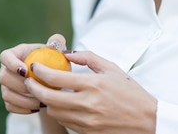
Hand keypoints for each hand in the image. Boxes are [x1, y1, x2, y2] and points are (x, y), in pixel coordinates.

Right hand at [0, 34, 66, 113]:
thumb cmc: (53, 60)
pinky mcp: (9, 99)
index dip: (11, 64)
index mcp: (15, 54)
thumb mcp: (57, 49)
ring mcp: (6, 85)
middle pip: (3, 77)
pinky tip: (37, 108)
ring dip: (23, 99)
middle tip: (37, 88)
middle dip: (19, 84)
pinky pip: (10, 106)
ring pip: (6, 94)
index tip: (25, 71)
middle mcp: (6, 69)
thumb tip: (54, 44)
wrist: (50, 79)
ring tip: (41, 101)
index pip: (5, 56)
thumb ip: (57, 42)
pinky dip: (23, 109)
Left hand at [24, 50, 156, 133]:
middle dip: (34, 88)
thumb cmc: (130, 93)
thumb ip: (89, 58)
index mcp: (94, 84)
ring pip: (54, 112)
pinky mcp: (87, 133)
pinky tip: (61, 104)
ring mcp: (87, 121)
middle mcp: (88, 104)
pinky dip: (59, 112)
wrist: (147, 121)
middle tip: (30, 81)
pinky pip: (65, 122)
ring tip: (47, 92)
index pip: (56, 77)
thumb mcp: (113, 69)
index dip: (40, 71)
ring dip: (47, 101)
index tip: (35, 67)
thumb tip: (67, 52)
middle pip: (48, 98)